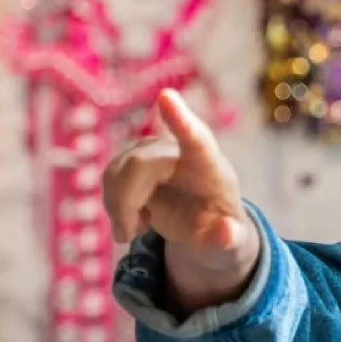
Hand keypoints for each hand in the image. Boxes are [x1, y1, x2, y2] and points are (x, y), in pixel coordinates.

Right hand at [101, 89, 259, 312]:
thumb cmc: (220, 230)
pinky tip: (135, 219)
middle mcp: (181, 151)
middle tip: (129, 236)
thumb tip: (226, 233)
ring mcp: (157, 152)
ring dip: (118, 207)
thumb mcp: (230, 244)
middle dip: (126, 203)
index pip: (196, 138)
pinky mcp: (137, 159)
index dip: (180, 118)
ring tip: (138, 230)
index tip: (166, 97)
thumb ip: (230, 239)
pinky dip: (114, 205)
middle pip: (138, 165)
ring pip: (117, 171)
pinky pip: (110, 177)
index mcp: (211, 167)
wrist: (207, 227)